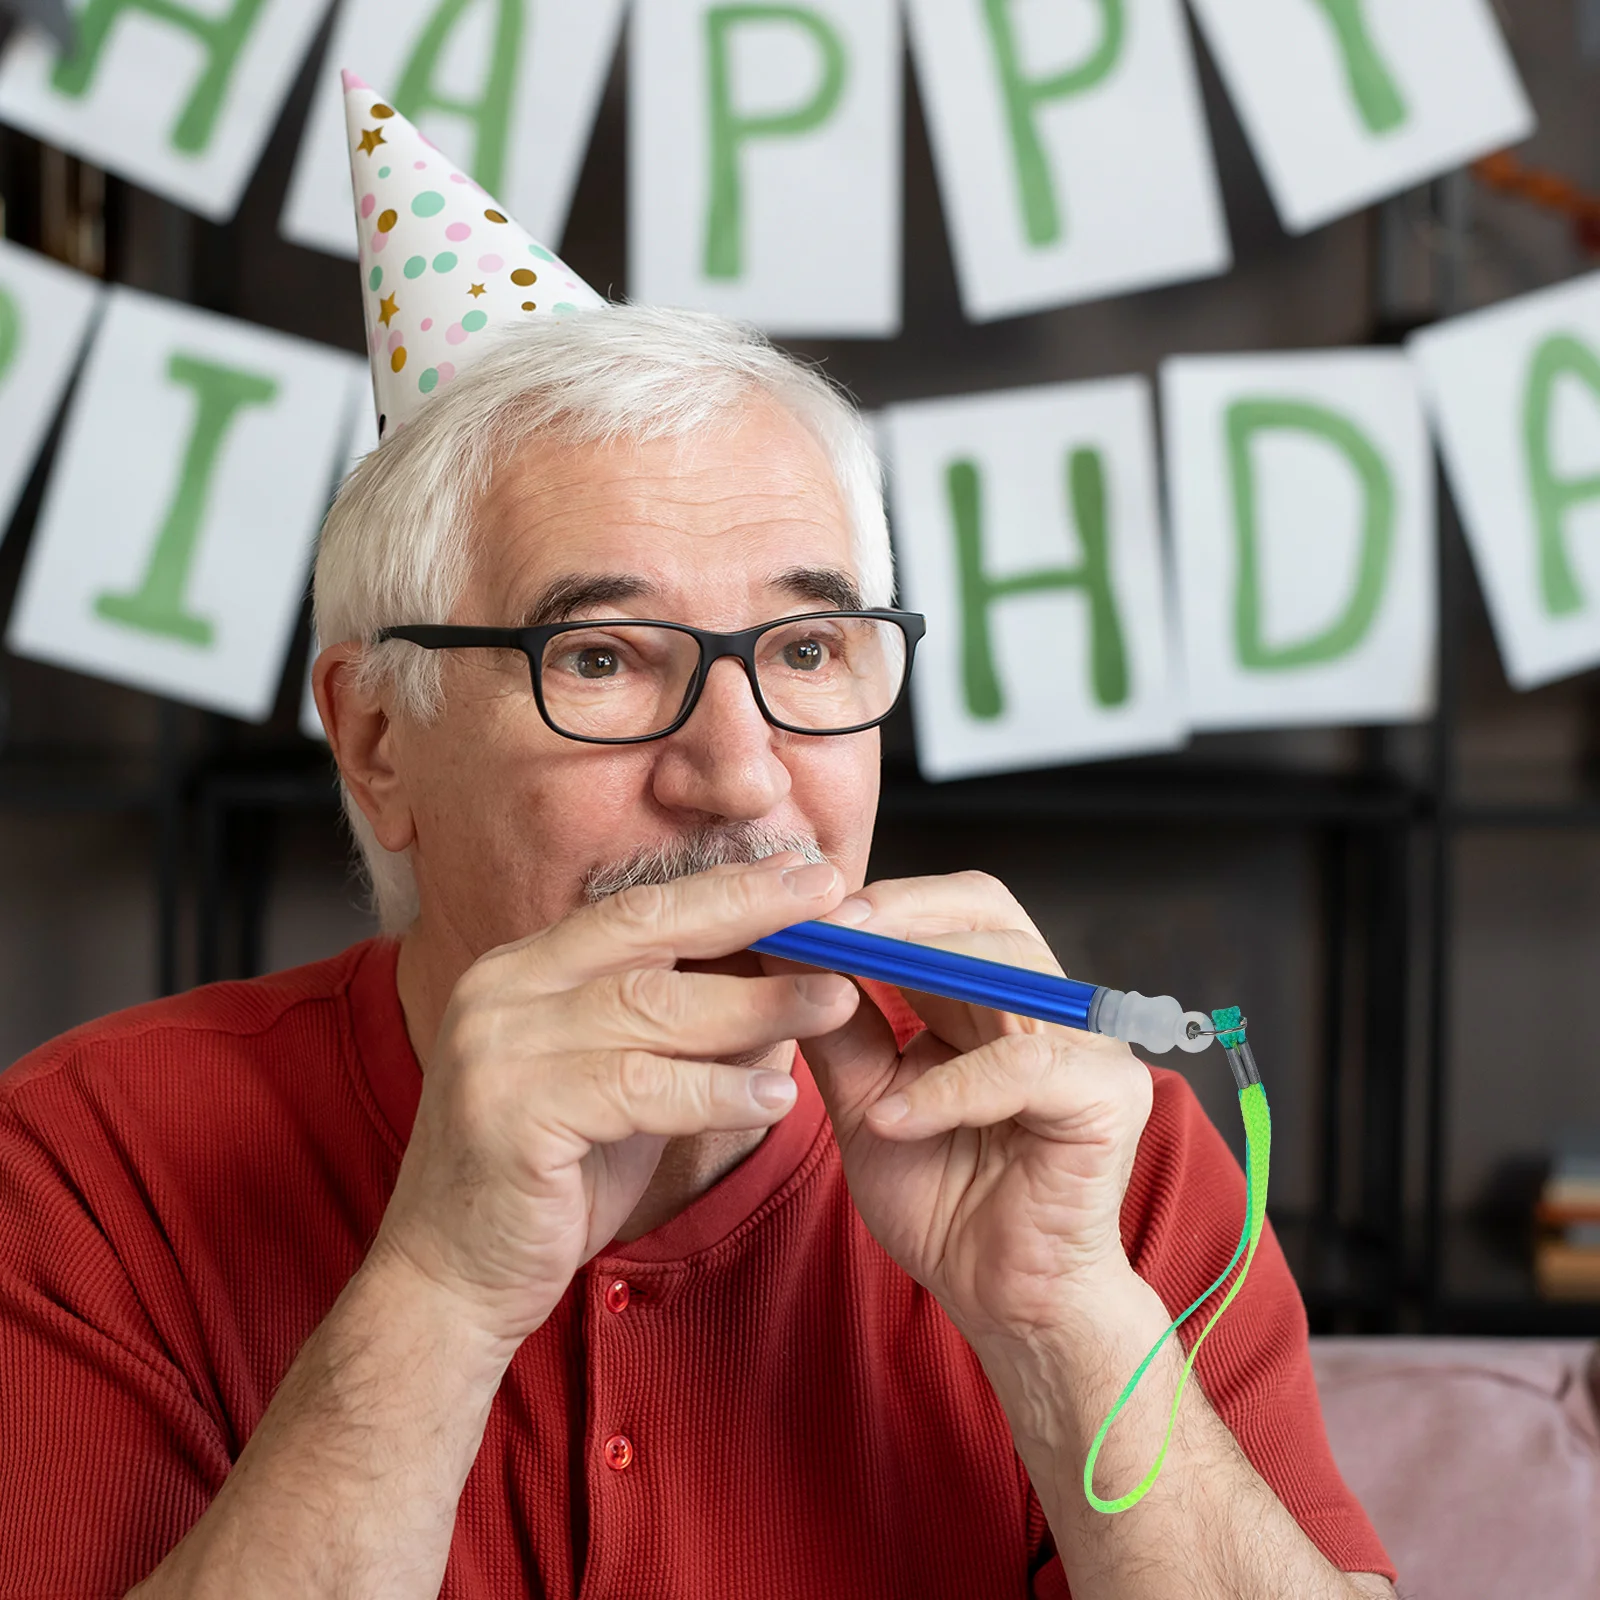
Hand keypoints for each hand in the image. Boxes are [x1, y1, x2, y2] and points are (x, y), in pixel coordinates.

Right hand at [370, 854, 860, 1351]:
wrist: (452, 1281)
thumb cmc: (549, 1181)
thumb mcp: (624, 1084)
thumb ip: (681, 1028)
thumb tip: (786, 976)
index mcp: (525, 967)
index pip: (640, 907)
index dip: (727, 888)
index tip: (806, 874)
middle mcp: (501, 986)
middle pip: (645, 929)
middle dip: (748, 911)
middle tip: (832, 903)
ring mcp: (497, 1046)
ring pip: (649, 1005)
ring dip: (754, 1004)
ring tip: (836, 1001)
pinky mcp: (510, 1112)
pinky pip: (637, 1088)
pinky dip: (714, 1090)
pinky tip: (775, 1096)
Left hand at [797, 872, 1153, 1346]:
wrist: (1003, 1301)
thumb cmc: (944, 1203)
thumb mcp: (866, 1104)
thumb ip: (838, 1030)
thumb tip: (780, 953)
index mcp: (993, 999)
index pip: (951, 908)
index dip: (883, 901)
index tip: (801, 914)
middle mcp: (1047, 1008)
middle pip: (988, 913)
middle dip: (901, 913)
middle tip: (828, 929)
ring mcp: (1087, 1046)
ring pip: (1010, 971)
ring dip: (918, 981)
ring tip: (841, 998)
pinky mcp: (1110, 1097)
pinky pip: (1025, 1066)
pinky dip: (950, 1088)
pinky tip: (894, 1119)